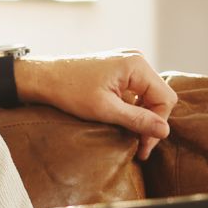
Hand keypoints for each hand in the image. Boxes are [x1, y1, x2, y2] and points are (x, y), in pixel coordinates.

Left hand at [21, 50, 176, 159]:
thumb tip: (165, 131)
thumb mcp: (105, 109)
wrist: (42, 77)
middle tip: (139, 147)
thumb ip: (137, 120)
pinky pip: (135, 91)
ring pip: (147, 96)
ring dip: (140, 117)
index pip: (165, 98)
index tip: (144, 145)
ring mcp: (127, 64)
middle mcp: (136, 60)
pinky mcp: (118, 70)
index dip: (158, 124)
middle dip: (150, 122)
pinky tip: (120, 122)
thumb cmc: (69, 90)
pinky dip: (131, 108)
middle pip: (158, 96)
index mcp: (136, 65)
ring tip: (129, 137)